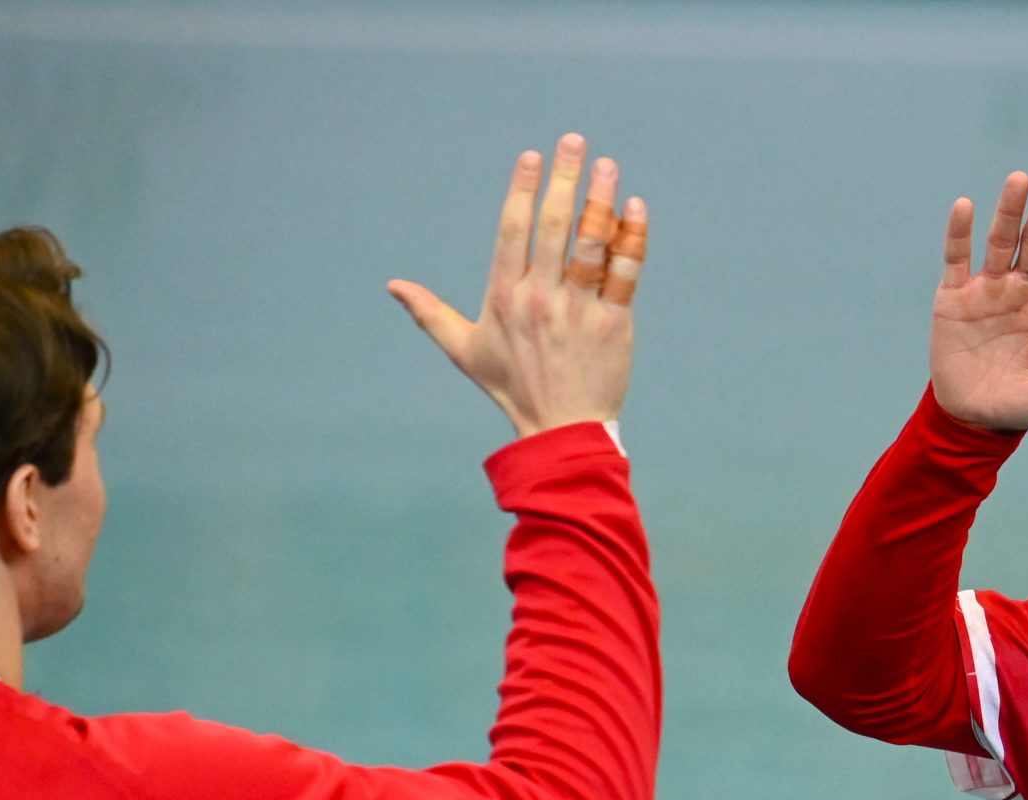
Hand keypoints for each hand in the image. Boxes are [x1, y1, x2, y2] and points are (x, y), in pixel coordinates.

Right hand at [389, 133, 647, 438]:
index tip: (532, 156)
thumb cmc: (513, 387)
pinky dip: (631, 239)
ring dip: (601, 200)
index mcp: (504, 297)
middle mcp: (540, 298)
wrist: (562, 430)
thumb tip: (392, 286)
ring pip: (592, 244)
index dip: (522, 190)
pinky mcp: (613, 323)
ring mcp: (579, 310)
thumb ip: (430, 313)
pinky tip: (635, 208)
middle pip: (554, 226)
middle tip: (575, 141)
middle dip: (565, 179)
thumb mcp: (465, 350)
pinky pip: (624, 273)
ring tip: (608, 167)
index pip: (512, 231)